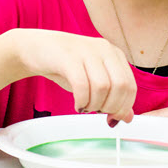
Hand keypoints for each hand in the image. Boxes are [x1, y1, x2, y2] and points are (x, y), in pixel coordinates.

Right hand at [13, 29, 135, 123]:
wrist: (36, 48)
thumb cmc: (67, 67)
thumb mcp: (93, 80)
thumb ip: (112, 96)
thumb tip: (127, 117)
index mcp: (115, 54)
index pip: (130, 86)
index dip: (123, 107)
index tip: (111, 118)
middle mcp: (104, 49)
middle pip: (120, 86)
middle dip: (110, 107)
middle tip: (96, 112)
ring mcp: (87, 50)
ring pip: (103, 87)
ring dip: (94, 105)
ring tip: (84, 107)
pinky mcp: (68, 56)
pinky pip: (82, 84)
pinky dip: (82, 100)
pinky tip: (77, 104)